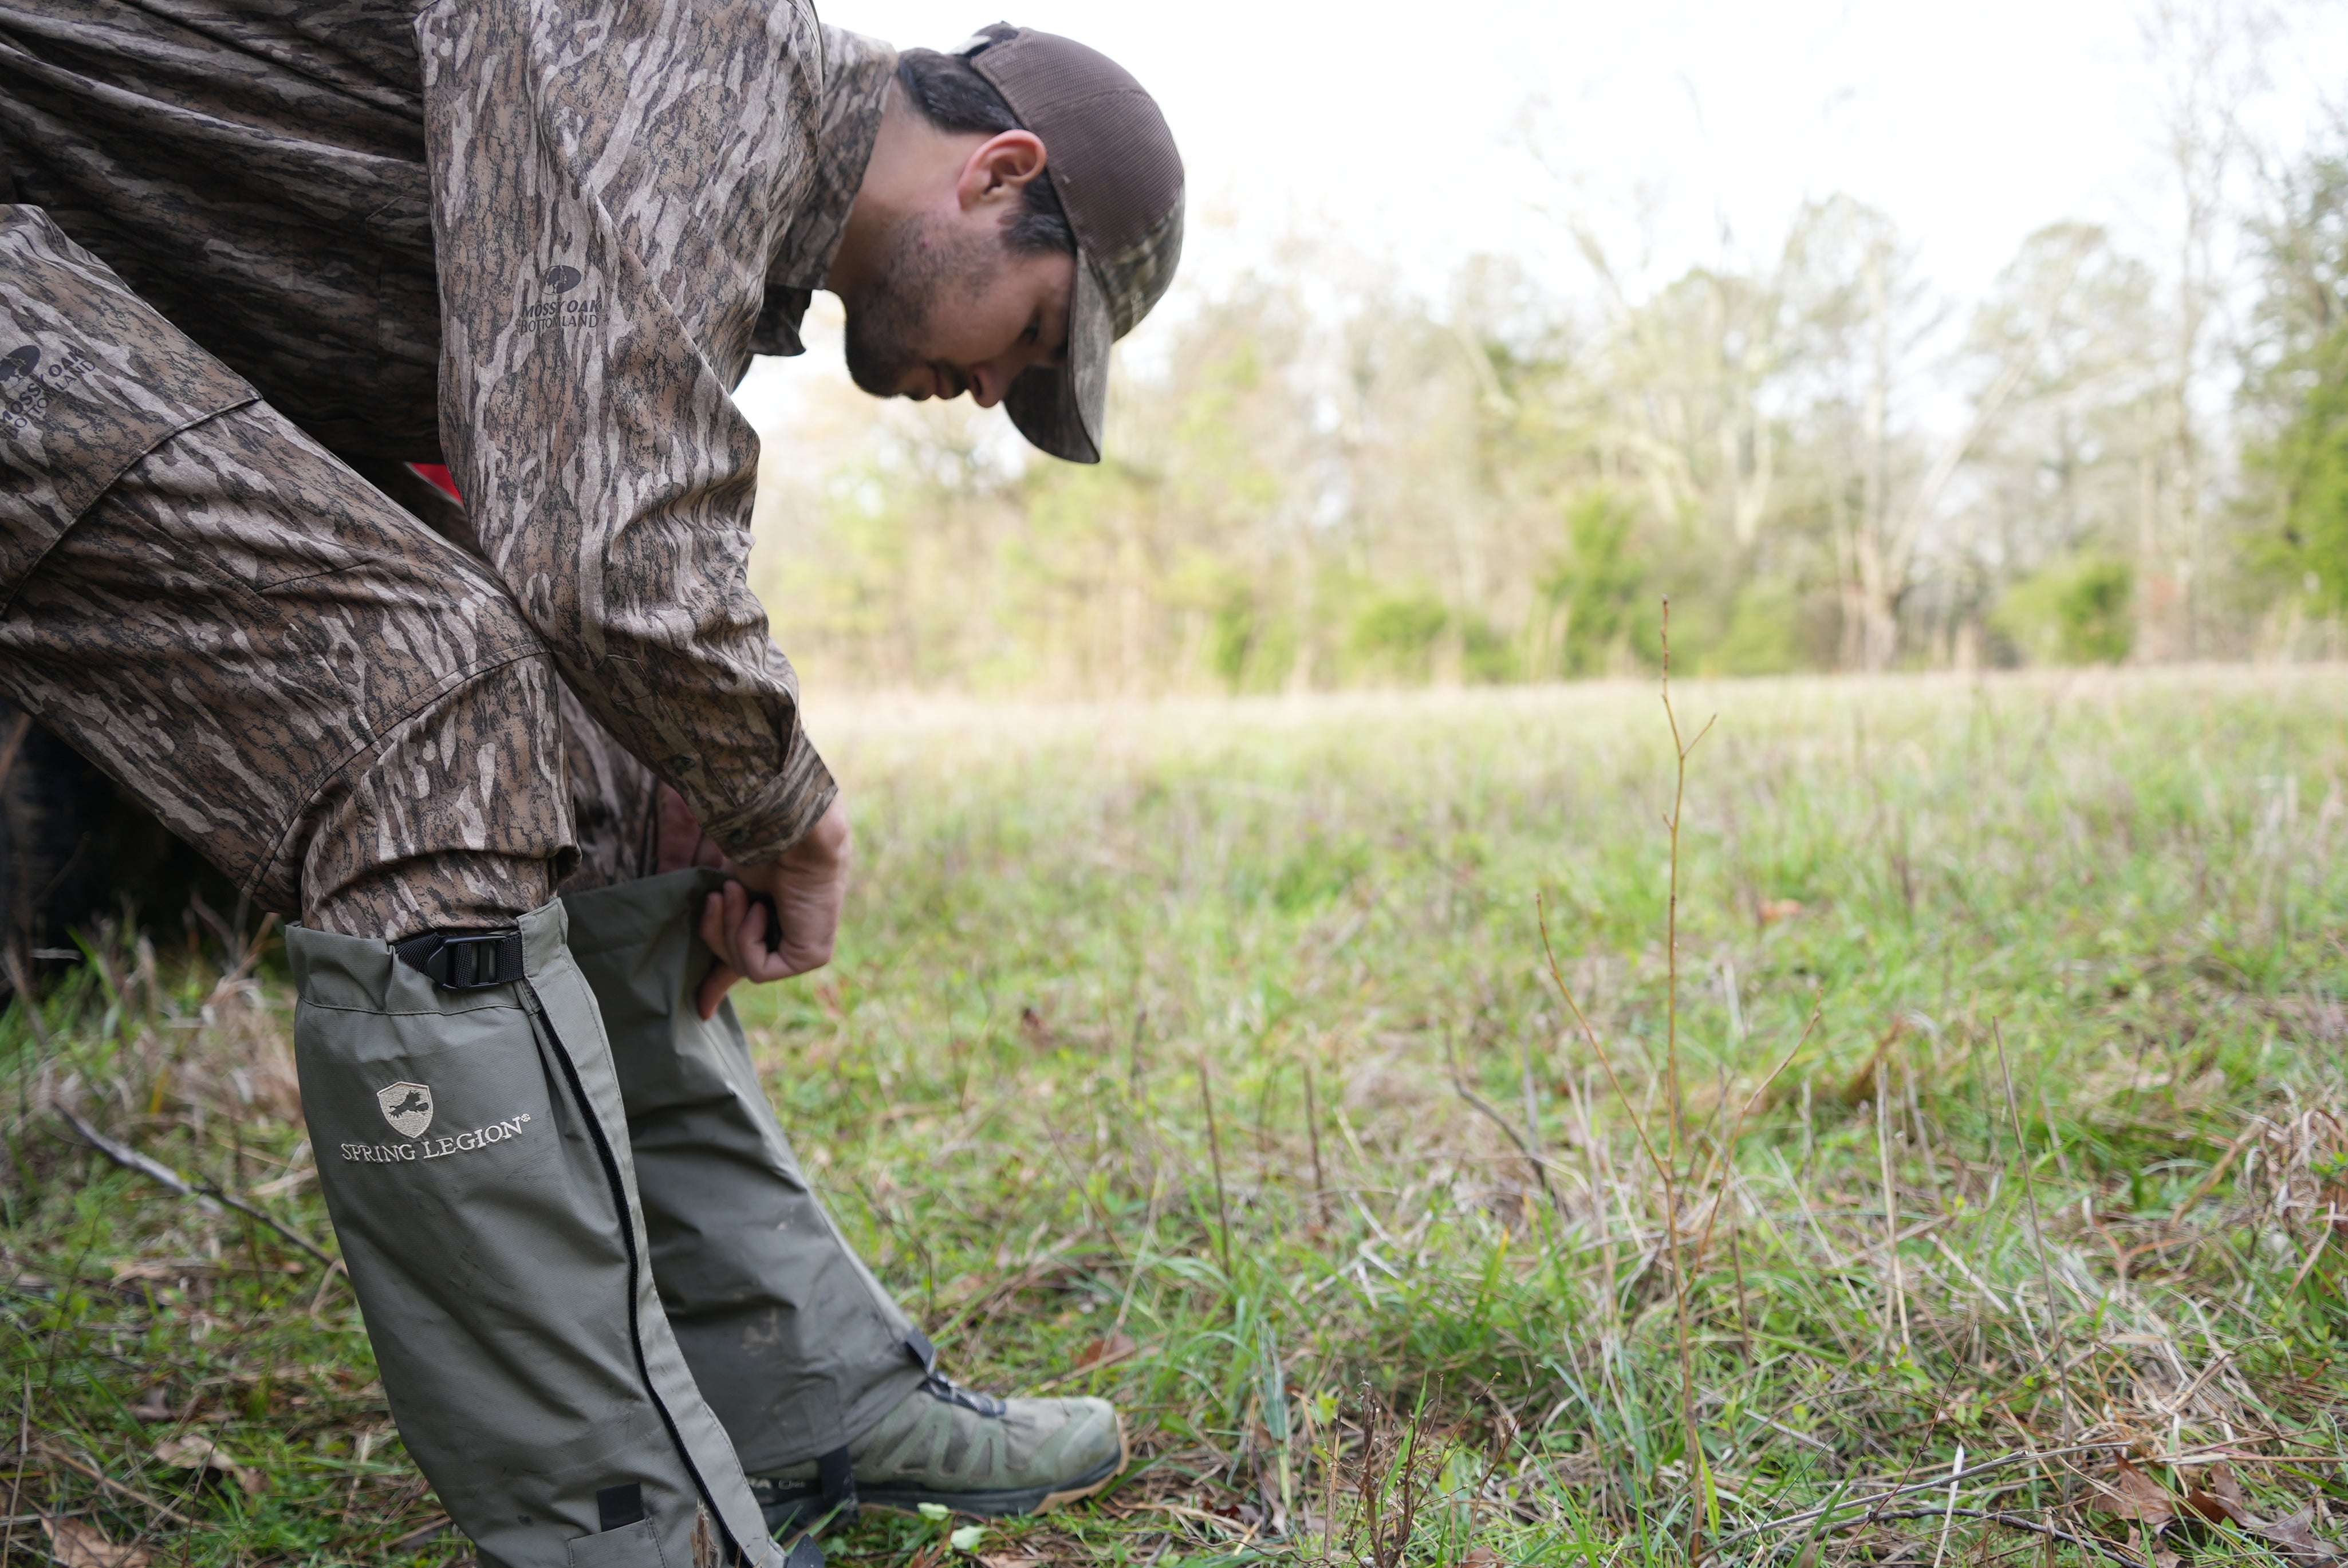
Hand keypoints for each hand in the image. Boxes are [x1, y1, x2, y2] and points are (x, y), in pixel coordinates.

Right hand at [693, 796, 849, 1019]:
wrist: (788, 831)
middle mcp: (792, 934)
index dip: (717, 983)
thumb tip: (696, 955)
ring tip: (738, 891)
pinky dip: (747, 937)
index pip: (745, 959)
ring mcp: (804, 947)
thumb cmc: (758, 848)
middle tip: (720, 896)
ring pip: (742, 966)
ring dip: (730, 928)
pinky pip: (757, 969)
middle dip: (717, 933)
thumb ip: (717, 926)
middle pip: (734, 961)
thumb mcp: (724, 894)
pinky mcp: (811, 956)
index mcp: (775, 918)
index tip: (702, 1010)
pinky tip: (761, 908)